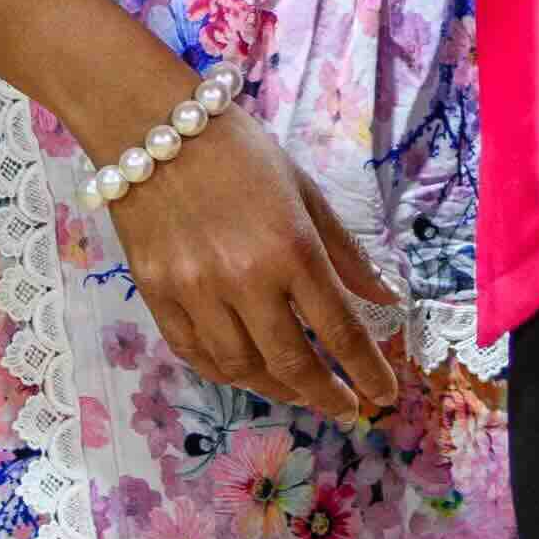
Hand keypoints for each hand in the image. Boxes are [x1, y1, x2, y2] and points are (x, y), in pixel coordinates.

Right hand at [90, 98, 413, 422]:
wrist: (152, 128)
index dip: (367, 372)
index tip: (384, 397)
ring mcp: (196, 292)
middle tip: (346, 410)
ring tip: (300, 392)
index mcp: (292, 248)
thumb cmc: (240, 153)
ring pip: (242, 370)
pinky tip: (248, 373)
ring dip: (278, 391)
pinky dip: (227, 374)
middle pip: (292, 364)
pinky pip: (195, 355)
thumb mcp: (306, 192)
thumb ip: (346, 254)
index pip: (340, 330)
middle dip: (326, 396)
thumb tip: (386, 302)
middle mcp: (245, 279)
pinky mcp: (157, 296)